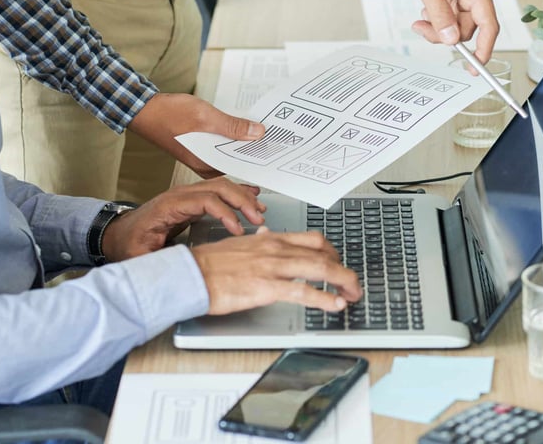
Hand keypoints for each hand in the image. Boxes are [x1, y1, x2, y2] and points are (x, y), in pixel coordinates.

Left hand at [101, 177, 265, 260]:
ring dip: (242, 195)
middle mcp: (179, 195)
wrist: (117, 234)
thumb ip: (159, 260)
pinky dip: (236, 192)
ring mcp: (186, 195)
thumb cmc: (128, 244)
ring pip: (220, 186)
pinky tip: (251, 194)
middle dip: (241, 201)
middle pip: (217, 187)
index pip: (205, 200)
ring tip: (260, 209)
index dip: (225, 213)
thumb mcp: (139, 256)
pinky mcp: (191, 200)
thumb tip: (181, 266)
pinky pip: (218, 190)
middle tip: (258, 217)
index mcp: (168, 207)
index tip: (239, 229)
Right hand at [128, 93, 265, 177]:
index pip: (241, 166)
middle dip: (256, 151)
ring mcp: (203, 157)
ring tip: (265, 135)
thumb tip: (257, 132)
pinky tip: (245, 130)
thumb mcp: (206, 117)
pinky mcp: (201, 147)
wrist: (143, 109)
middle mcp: (206, 165)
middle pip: (238, 160)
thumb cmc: (168, 115)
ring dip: (246, 143)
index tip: (277, 153)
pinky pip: (223, 145)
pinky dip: (234, 137)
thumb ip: (233, 126)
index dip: (259, 159)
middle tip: (277, 142)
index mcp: (207, 164)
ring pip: (232, 152)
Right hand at [191, 227, 362, 314]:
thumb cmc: (209, 264)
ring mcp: (273, 267)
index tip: (339, 264)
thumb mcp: (238, 245)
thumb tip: (267, 236)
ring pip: (320, 269)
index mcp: (270, 239)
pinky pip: (304, 291)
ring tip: (352, 295)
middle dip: (344, 270)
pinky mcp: (266, 287)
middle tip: (353, 284)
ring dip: (342, 282)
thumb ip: (257, 242)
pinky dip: (324, 299)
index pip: (313, 240)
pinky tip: (335, 305)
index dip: (333, 253)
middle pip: (323, 254)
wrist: (189, 274)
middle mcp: (276, 249)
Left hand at [394, 0, 498, 62]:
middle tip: (420, 26)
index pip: (489, 26)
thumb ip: (440, 14)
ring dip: (439, 24)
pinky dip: (440, 16)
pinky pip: (454, 16)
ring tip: (423, 10)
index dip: (483, 50)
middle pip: (468, 29)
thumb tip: (451, 40)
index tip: (474, 67)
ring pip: (458, 25)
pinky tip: (429, 3)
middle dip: (444, 33)